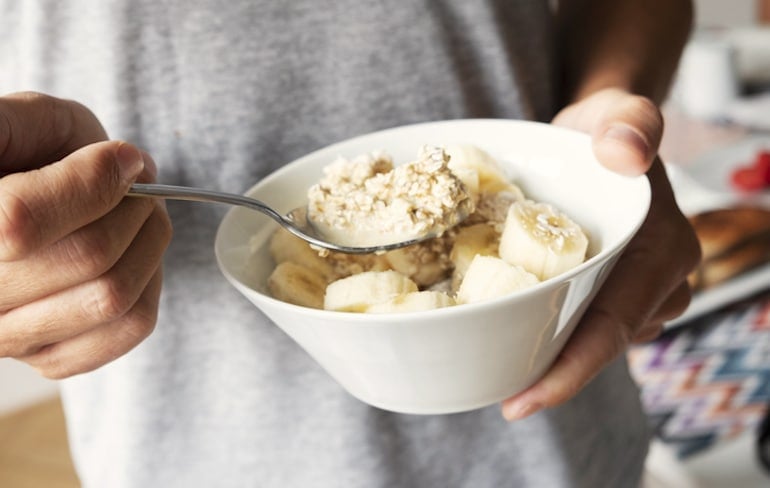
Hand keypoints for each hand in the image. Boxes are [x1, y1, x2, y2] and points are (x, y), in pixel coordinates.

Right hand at [0, 92, 171, 377]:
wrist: (23, 197)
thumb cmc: (23, 152)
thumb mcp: (15, 119)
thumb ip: (28, 125)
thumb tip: (119, 165)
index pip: (22, 222)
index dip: (92, 182)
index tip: (122, 157)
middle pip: (87, 257)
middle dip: (133, 207)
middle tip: (136, 183)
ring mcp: (7, 337)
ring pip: (112, 297)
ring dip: (148, 243)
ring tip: (138, 214)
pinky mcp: (49, 357)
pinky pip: (129, 329)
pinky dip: (150, 283)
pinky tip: (130, 256)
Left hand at [501, 88, 700, 419]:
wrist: (600, 139)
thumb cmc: (606, 128)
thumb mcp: (617, 112)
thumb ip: (627, 122)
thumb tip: (625, 153)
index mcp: (660, 250)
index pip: (613, 325)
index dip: (569, 370)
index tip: (522, 401)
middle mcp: (654, 282)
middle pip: (597, 344)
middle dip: (551, 377)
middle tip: (501, 401)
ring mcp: (632, 292)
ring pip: (586, 337)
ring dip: (545, 356)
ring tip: (495, 374)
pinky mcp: (607, 291)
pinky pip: (577, 320)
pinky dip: (545, 330)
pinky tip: (507, 336)